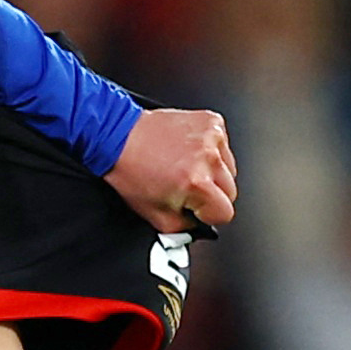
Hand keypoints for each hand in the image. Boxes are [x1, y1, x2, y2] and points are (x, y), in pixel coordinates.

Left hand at [104, 106, 234, 232]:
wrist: (119, 138)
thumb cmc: (131, 171)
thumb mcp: (156, 215)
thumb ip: (185, 227)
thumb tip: (200, 226)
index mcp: (197, 183)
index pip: (226, 213)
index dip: (210, 215)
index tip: (198, 209)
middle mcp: (208, 158)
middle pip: (231, 191)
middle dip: (211, 195)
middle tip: (188, 189)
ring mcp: (212, 137)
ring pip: (229, 168)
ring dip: (213, 172)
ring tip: (186, 167)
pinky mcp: (212, 121)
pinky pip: (223, 146)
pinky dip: (210, 151)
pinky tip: (189, 151)